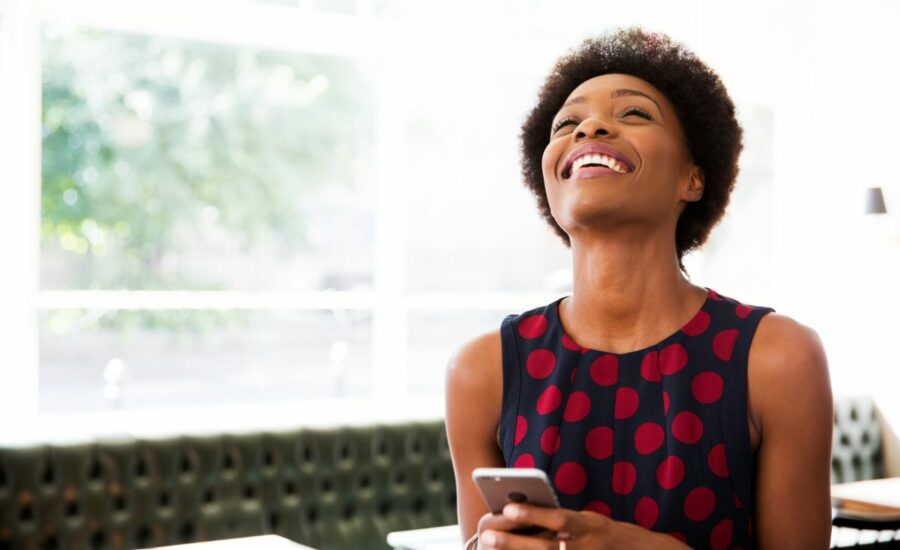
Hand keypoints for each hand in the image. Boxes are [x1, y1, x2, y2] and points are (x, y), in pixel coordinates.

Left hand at [478, 503, 690, 549]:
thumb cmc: (604, 534)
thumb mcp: (588, 520)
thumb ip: (561, 520)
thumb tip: (522, 512)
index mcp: (589, 526)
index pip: (559, 518)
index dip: (534, 514)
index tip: (507, 508)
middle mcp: (587, 546)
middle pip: (546, 546)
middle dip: (515, 542)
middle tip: (488, 535)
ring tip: (492, 548)